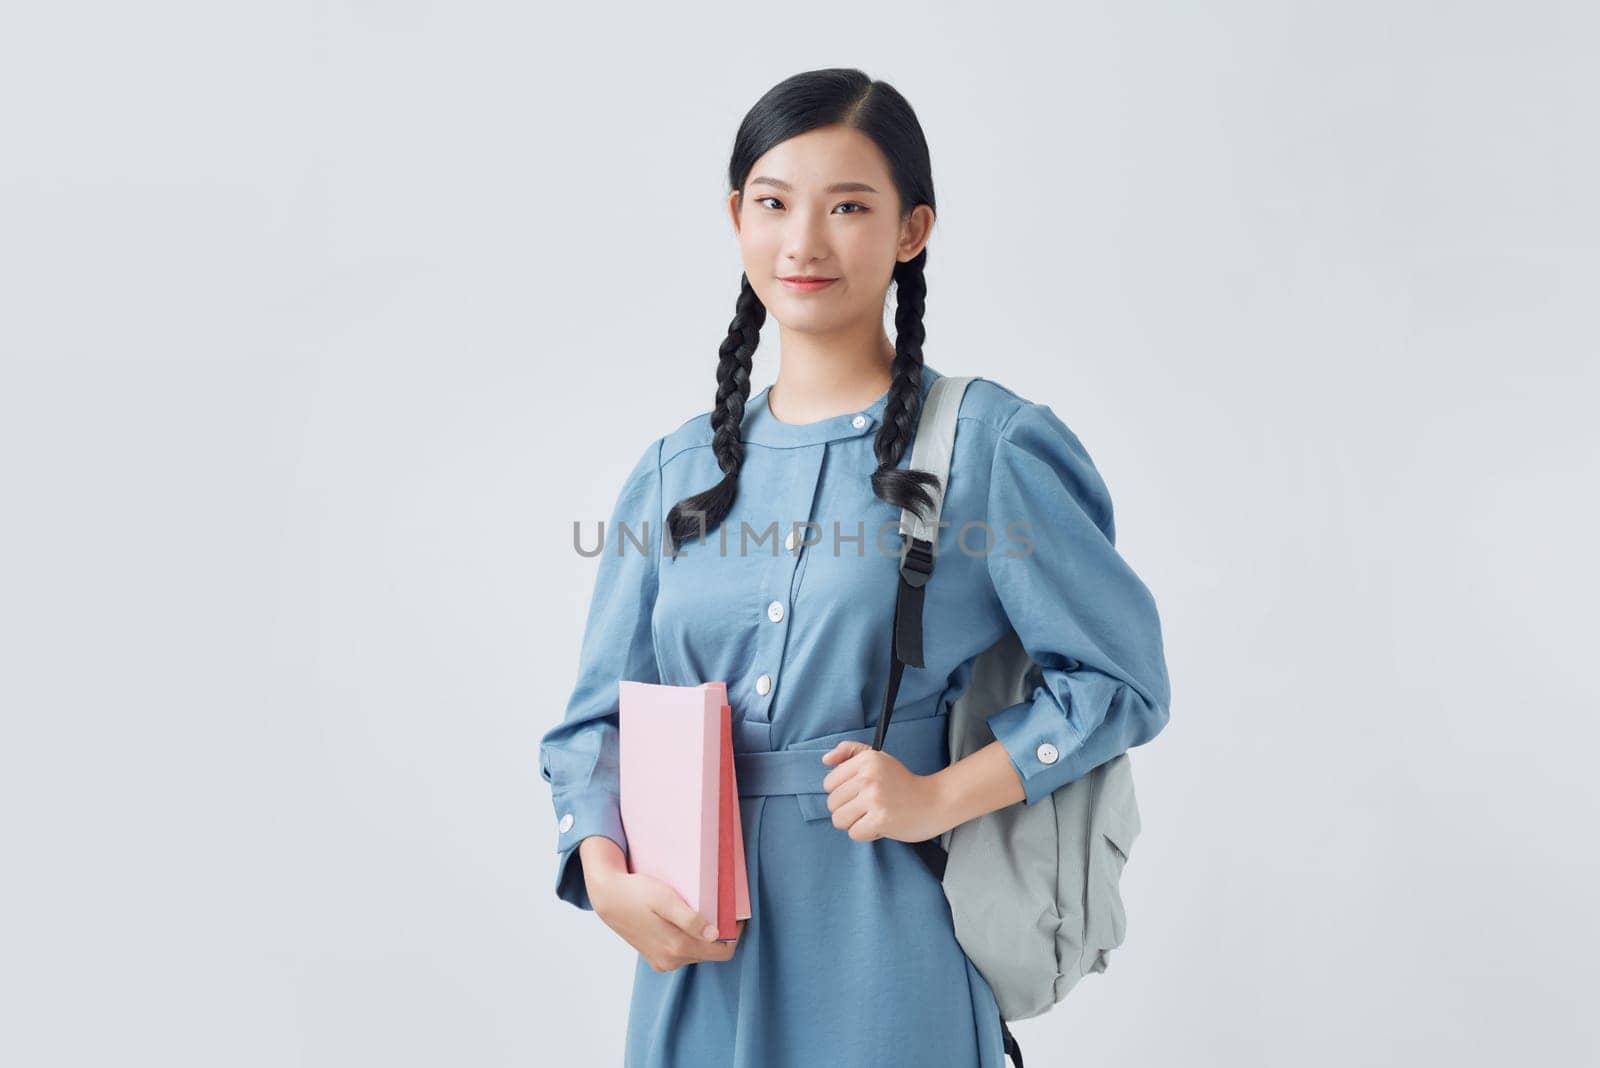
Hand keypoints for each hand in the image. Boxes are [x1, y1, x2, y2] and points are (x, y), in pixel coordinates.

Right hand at [584, 841, 744, 972]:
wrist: (609, 898)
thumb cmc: (637, 892)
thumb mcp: (665, 899)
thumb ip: (689, 919)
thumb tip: (714, 934)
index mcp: (676, 947)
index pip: (722, 952)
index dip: (735, 934)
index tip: (738, 915)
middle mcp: (670, 961)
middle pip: (711, 953)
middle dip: (721, 934)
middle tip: (722, 909)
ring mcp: (662, 962)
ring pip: (698, 952)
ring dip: (705, 936)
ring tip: (704, 912)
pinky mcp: (656, 959)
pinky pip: (684, 952)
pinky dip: (690, 939)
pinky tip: (687, 921)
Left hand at [820, 741, 951, 842]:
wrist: (935, 801)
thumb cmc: (903, 782)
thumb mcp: (877, 758)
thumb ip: (849, 752)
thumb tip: (825, 760)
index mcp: (866, 759)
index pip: (829, 783)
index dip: (842, 793)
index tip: (860, 793)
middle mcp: (868, 776)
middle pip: (832, 803)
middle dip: (848, 810)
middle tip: (869, 806)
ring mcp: (874, 798)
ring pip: (839, 820)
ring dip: (854, 823)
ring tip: (872, 816)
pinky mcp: (880, 819)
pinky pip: (854, 833)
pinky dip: (866, 834)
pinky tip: (880, 824)